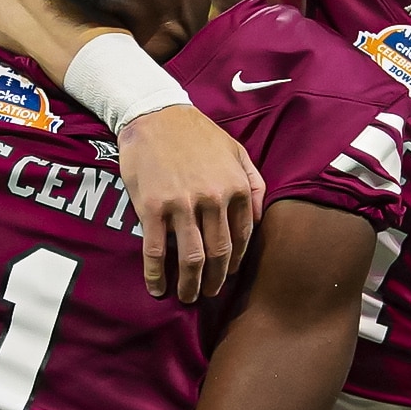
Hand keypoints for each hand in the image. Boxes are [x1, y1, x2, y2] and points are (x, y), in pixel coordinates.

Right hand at [116, 104, 265, 303]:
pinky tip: (157, 288)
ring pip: (191, 257)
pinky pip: (156, 250)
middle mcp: (212, 199)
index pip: (242, 236)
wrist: (155, 113)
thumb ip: (253, 183)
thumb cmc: (197, 133)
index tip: (228, 274)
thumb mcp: (237, 150)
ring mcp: (181, 205)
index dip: (235, 261)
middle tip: (209, 293)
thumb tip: (259, 218)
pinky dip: (156, 274)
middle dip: (215, 280)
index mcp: (234, 187)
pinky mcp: (152, 207)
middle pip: (218, 253)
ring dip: (190, 284)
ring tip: (188, 296)